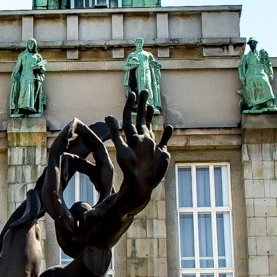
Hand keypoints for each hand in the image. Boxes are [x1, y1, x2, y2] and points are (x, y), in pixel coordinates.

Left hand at [103, 91, 172, 210]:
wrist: (141, 186)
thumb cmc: (130, 170)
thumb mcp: (122, 149)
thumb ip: (115, 133)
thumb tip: (107, 116)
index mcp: (132, 137)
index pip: (130, 118)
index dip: (131, 105)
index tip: (133, 93)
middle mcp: (141, 140)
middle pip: (141, 119)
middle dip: (142, 105)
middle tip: (144, 90)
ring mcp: (151, 147)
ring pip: (151, 128)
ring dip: (151, 118)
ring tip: (151, 106)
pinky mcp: (161, 154)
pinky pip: (164, 142)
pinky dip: (166, 135)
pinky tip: (169, 127)